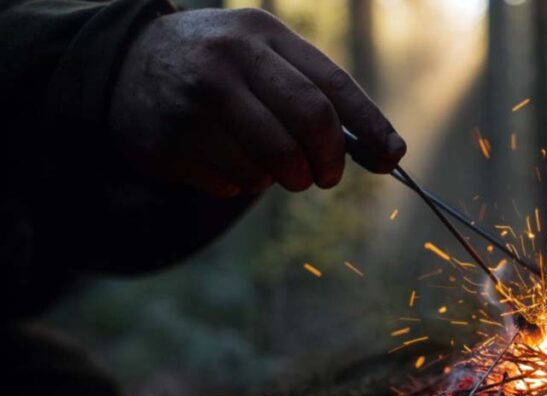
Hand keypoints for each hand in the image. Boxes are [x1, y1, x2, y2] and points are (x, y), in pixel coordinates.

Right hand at [109, 8, 404, 196]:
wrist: (127, 66)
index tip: (393, 156)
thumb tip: (384, 152)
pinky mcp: (170, 140)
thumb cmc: (222, 69)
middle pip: (308, 119)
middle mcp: (227, 59)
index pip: (331, 83)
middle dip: (327, 159)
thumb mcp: (265, 58)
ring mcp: (194, 99)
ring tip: (270, 167)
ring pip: (271, 160)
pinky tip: (228, 163)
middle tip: (325, 177)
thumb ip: (318, 95)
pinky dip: (244, 184)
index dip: (370, 124)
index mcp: (262, 34)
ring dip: (282, 177)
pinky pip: (232, 181)